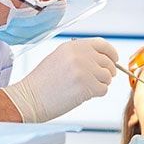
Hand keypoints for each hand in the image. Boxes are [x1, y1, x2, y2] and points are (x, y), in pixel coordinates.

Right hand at [2, 38, 117, 122]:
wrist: (29, 98)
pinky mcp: (86, 86)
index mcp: (73, 46)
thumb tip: (101, 60)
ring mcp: (84, 70)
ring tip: (84, 88)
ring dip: (100, 84)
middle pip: (108, 62)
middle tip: (98, 80)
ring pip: (107, 77)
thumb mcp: (59, 58)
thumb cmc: (41, 83)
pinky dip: (96, 94)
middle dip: (107, 73)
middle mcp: (80, 55)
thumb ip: (80, 55)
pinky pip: (103, 90)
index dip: (111, 53)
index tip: (114, 60)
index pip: (102, 44)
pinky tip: (82, 95)